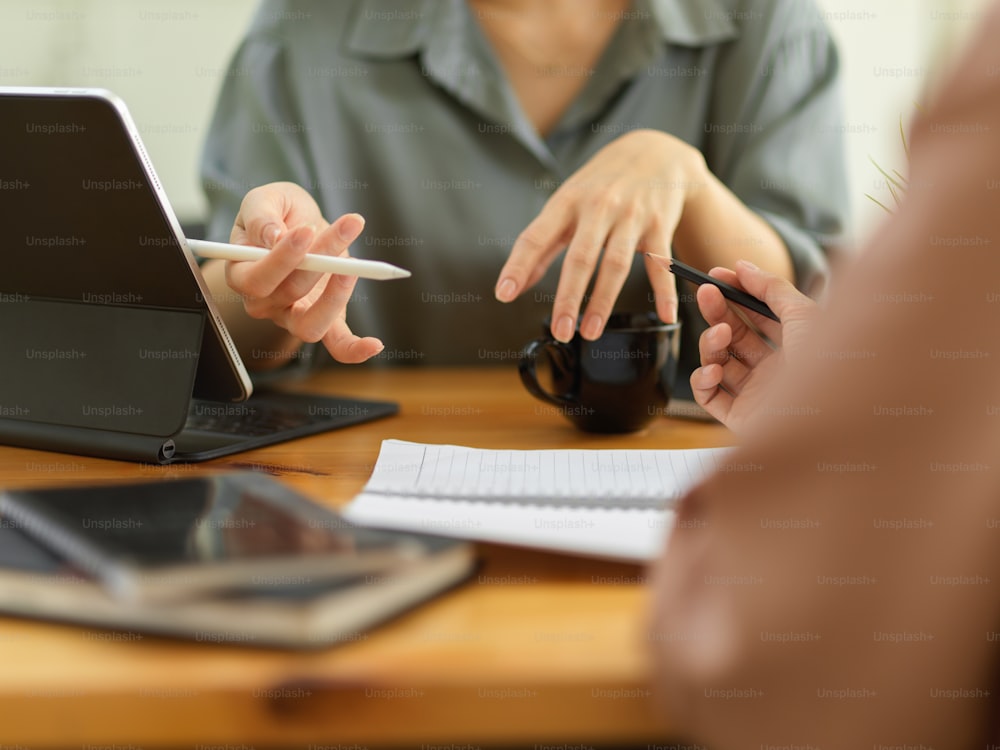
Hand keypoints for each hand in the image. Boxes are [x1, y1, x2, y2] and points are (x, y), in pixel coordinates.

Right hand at [226, 182, 382, 363]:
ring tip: (355, 264)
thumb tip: (274, 237)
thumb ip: (261, 215)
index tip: (306, 230)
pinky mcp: (324, 321)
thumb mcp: (263, 199)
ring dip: (336, 297)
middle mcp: (265, 303)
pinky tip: (376, 344)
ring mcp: (293, 316)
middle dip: (319, 261)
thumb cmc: (276, 213)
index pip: (256, 278)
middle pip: (288, 293)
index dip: (281, 258)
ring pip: (311, 324)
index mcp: (242, 273)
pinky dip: (354, 350)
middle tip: (344, 229)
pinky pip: (336, 345)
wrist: (297, 224)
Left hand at [494, 130, 706, 341]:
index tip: (504, 294)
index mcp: (566, 202)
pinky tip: (664, 317)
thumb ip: (541, 244)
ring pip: (616, 264)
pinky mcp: (659, 225)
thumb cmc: (601, 184)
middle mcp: (598, 206)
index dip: (518, 266)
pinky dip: (665, 292)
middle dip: (568, 297)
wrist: (656, 152)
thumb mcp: (566, 204)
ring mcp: (631, 216)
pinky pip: (661, 264)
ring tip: (590, 332)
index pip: (536, 236)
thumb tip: (512, 285)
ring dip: (603, 301)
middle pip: (581, 257)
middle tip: (560, 331)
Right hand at [691, 260, 816, 433]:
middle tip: (704, 292)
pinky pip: (710, 397)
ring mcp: (758, 395)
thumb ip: (773, 288)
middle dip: (718, 312)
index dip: (739, 294)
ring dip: (711, 344)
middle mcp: (777, 371)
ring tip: (719, 334)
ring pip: (719, 363)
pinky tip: (712, 370)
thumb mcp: (805, 316)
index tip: (718, 275)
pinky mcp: (740, 418)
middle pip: (737, 336)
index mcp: (798, 347)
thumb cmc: (827, 369)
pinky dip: (703, 380)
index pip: (761, 316)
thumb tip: (744, 266)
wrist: (829, 423)